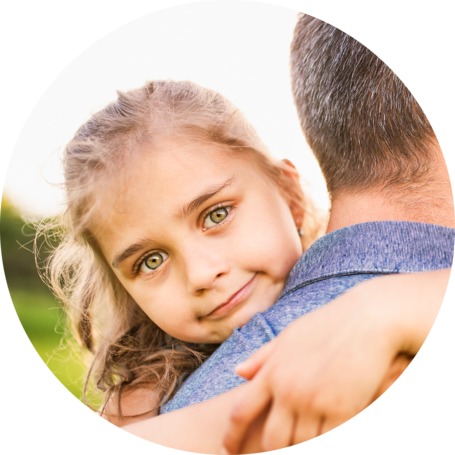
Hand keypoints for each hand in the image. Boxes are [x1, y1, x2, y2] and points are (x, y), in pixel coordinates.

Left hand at [221, 270, 449, 453]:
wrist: (367, 320)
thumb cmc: (327, 325)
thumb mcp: (289, 336)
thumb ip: (263, 357)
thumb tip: (238, 371)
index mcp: (272, 371)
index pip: (240, 412)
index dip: (231, 436)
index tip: (228, 451)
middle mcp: (289, 389)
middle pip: (271, 440)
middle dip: (272, 451)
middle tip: (277, 449)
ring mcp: (315, 401)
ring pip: (301, 444)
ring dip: (303, 446)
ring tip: (306, 436)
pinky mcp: (343, 409)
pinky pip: (327, 439)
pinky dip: (325, 439)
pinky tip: (327, 432)